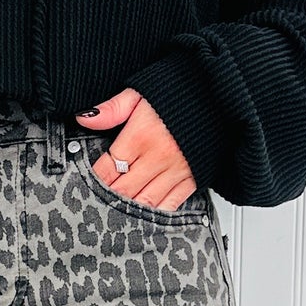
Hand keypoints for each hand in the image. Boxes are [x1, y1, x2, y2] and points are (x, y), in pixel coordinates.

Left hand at [73, 88, 196, 211]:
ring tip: (115, 213)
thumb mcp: (140, 93)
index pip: (107, 168)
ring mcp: (175, 172)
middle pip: (122, 190)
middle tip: (96, 202)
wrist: (219, 96)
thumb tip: (85, 119)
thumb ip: (112, 109)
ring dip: (127, 209)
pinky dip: (154, 213)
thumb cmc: (180, 92)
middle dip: (107, 198)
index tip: (86, 182)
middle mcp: (157, 158)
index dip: (94, 178)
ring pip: (143, 203)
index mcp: (141, 136)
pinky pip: (169, 206)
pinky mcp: (191, 180)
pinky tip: (144, 213)